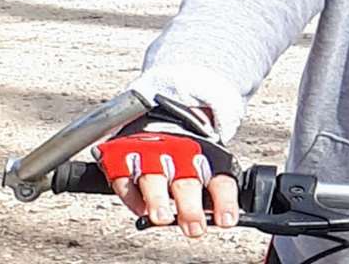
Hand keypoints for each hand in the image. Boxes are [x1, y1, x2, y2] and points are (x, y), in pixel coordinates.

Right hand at [95, 131, 239, 237]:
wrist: (155, 120)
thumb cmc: (183, 154)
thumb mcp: (205, 168)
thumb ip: (210, 194)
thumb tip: (220, 220)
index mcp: (205, 158)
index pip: (219, 181)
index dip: (224, 201)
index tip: (226, 221)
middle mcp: (178, 155)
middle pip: (186, 181)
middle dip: (190, 207)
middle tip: (194, 227)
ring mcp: (149, 155)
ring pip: (154, 177)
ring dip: (158, 199)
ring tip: (162, 218)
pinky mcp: (122, 159)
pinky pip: (124, 178)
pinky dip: (131, 196)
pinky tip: (140, 210)